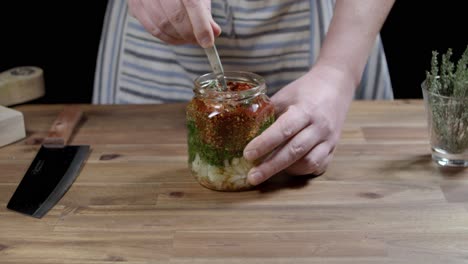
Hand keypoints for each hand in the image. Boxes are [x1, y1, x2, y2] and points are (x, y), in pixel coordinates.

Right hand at [127, 0, 220, 47]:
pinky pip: (152, 29)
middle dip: (190, 34)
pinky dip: (167, 38)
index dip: (201, 26)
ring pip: (163, 25)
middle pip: (176, 16)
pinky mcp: (135, 5)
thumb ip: (205, 15)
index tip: (208, 42)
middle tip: (198, 40)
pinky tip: (176, 37)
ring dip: (179, 38)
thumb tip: (214, 33)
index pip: (192, 4)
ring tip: (188, 38)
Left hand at [243, 65, 355, 184]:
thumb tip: (245, 130)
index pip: (284, 130)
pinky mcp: (334, 148)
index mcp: (306, 110)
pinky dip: (303, 170)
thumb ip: (268, 113)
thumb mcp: (285, 95)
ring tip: (269, 170)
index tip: (247, 155)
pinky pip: (319, 166)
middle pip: (294, 151)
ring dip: (288, 169)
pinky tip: (289, 168)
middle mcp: (320, 126)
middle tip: (252, 177)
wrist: (336, 84)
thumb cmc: (306, 90)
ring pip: (309, 163)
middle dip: (271, 166)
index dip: (264, 144)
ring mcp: (329, 139)